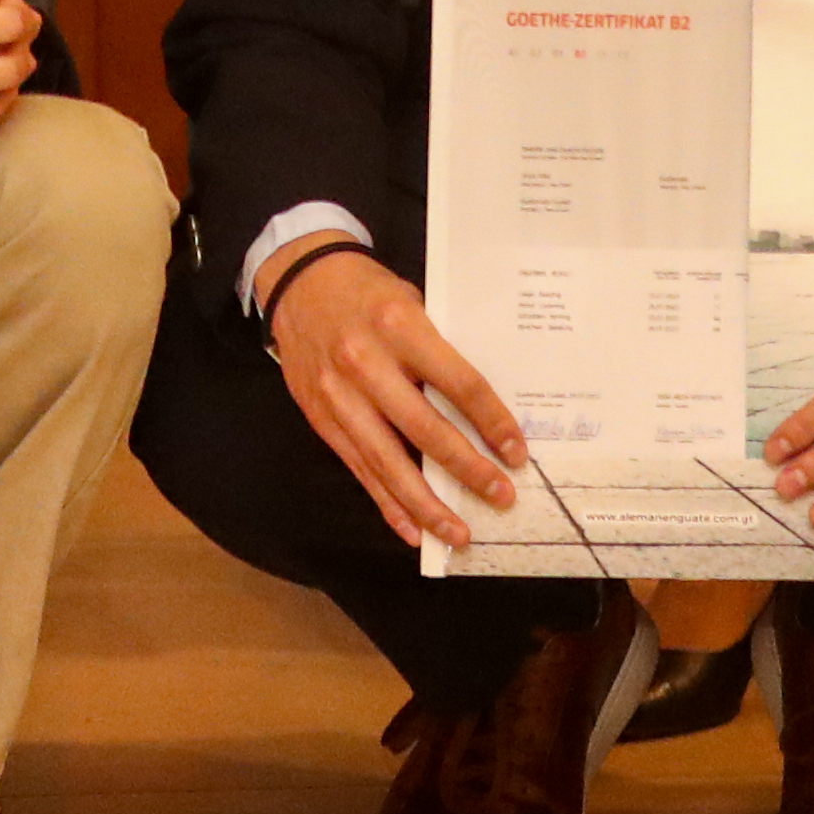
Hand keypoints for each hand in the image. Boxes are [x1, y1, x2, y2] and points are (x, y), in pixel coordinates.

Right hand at [261, 244, 526, 549]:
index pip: (459, 383)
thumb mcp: (410, 301)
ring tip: (458, 533)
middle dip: (468, 469)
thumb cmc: (367, 289)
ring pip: (388, 462)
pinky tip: (412, 530)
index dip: (492, 421)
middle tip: (501, 496)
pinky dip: (387, 503)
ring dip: (427, 505)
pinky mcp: (320, 417)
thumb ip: (437, 349)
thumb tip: (479, 408)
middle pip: (426, 430)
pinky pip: (358, 468)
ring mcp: (339, 395)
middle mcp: (366, 362)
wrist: (297, 280)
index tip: (516, 452)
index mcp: (400, 326)